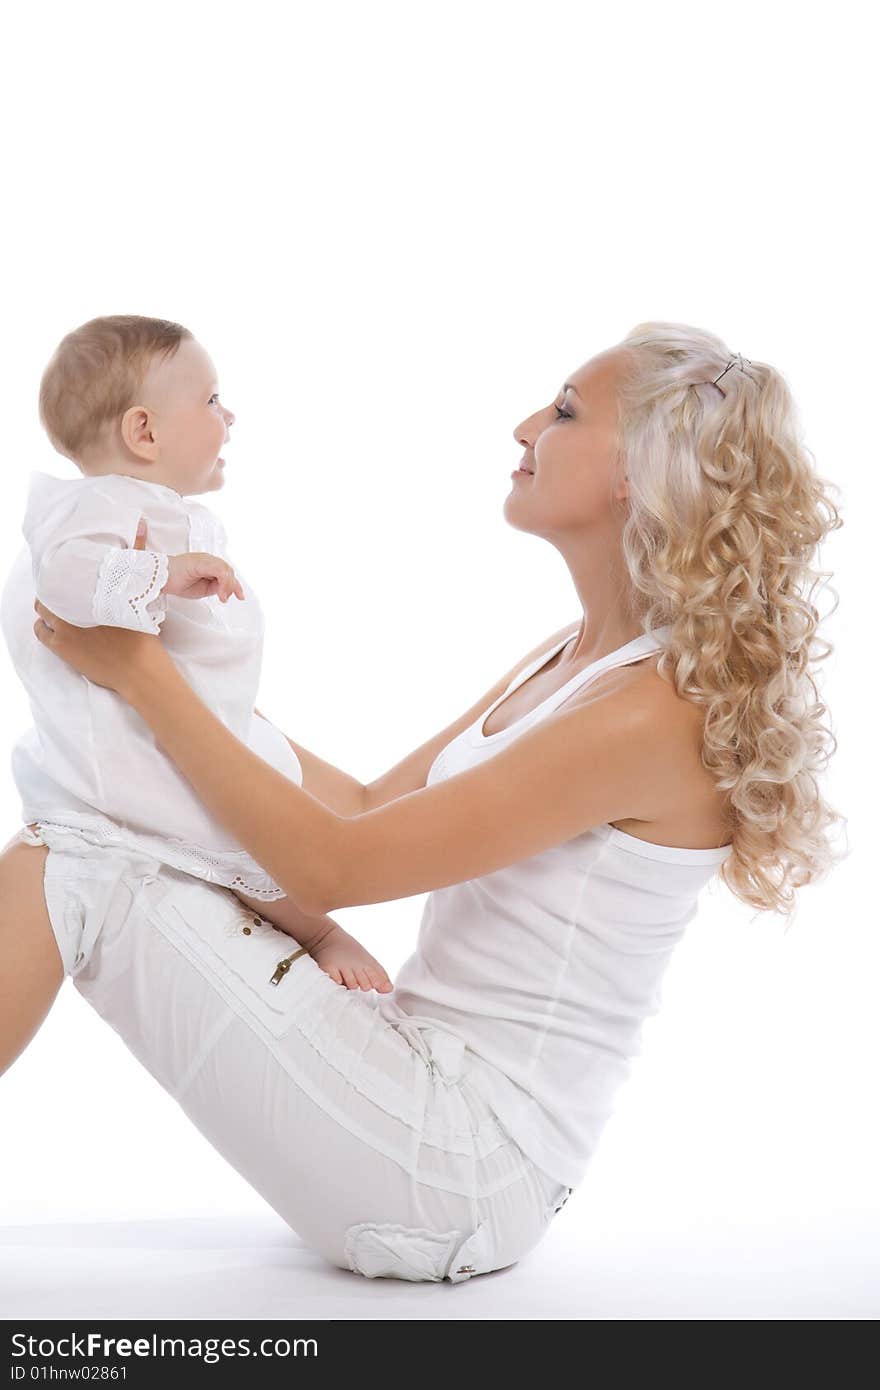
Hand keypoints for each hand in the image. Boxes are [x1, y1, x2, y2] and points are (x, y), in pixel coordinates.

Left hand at [32, 517, 168, 694]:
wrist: (140, 669)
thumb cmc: (143, 632)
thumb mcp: (142, 590)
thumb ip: (138, 556)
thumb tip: (142, 524)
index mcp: (92, 592)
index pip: (65, 573)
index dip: (63, 573)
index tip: (67, 573)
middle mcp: (74, 607)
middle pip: (50, 591)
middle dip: (54, 590)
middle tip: (63, 592)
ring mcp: (65, 628)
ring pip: (42, 611)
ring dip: (48, 608)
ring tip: (58, 608)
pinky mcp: (62, 648)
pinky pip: (40, 632)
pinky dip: (43, 627)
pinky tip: (51, 626)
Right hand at [163, 552, 244, 602]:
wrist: (159, 578)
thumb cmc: (176, 582)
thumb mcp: (202, 589)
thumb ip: (215, 587)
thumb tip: (226, 590)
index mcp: (208, 565)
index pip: (227, 573)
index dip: (234, 584)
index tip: (240, 596)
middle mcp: (208, 559)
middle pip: (228, 570)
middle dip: (232, 586)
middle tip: (226, 598)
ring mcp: (204, 559)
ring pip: (225, 569)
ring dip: (227, 585)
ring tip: (223, 597)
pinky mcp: (201, 561)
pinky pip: (219, 569)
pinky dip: (223, 582)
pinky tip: (220, 593)